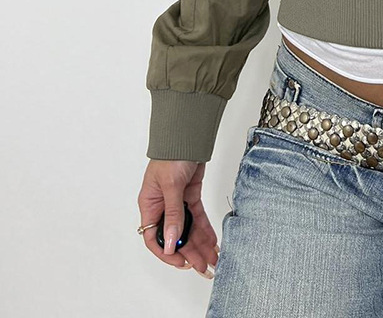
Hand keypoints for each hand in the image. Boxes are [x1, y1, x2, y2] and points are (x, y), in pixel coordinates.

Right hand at [138, 160, 218, 278]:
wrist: (187, 135)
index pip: (154, 238)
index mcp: (150, 205)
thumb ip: (173, 215)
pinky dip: (205, 229)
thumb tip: (171, 243)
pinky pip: (198, 217)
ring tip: (212, 258)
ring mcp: (177, 201)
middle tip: (203, 267)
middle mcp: (162, 206)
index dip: (167, 253)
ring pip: (189, 229)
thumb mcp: (171, 186)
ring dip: (200, 244)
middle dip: (190, 252)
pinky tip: (213, 241)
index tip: (182, 263)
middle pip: (175, 236)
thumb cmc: (171, 156)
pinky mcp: (190, 195)